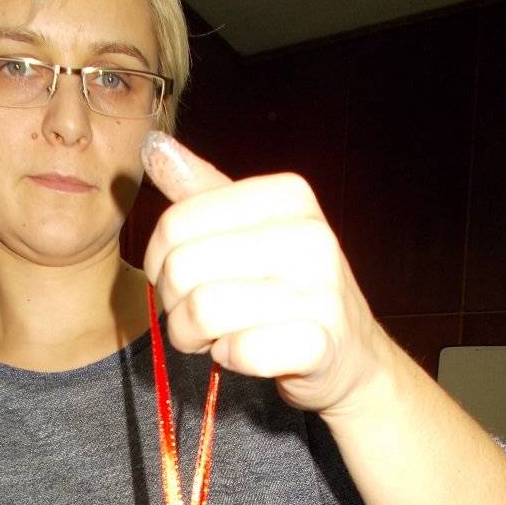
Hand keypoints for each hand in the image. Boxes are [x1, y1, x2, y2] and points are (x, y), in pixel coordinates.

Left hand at [140, 131, 392, 418]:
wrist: (351, 356)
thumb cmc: (289, 291)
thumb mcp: (249, 230)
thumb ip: (200, 192)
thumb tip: (153, 145)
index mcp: (287, 195)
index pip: (176, 223)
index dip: (157, 263)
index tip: (179, 281)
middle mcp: (309, 235)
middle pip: (183, 268)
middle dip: (173, 305)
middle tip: (194, 317)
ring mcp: (320, 290)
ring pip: (203, 311)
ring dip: (193, 336)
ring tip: (213, 337)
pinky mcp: (320, 343)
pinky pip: (240, 351)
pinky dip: (229, 360)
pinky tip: (245, 354)